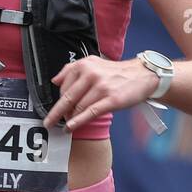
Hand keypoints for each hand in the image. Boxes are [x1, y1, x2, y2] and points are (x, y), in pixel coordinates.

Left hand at [43, 56, 159, 131]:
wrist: (142, 76)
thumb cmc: (116, 73)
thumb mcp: (93, 63)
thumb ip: (71, 69)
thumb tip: (55, 81)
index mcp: (85, 65)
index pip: (63, 87)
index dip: (58, 101)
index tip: (55, 110)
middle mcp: (92, 74)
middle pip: (67, 98)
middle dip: (56, 113)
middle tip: (48, 123)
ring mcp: (102, 87)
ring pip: (78, 107)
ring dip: (70, 119)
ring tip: (66, 125)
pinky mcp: (112, 100)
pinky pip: (90, 113)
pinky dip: (77, 122)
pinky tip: (70, 127)